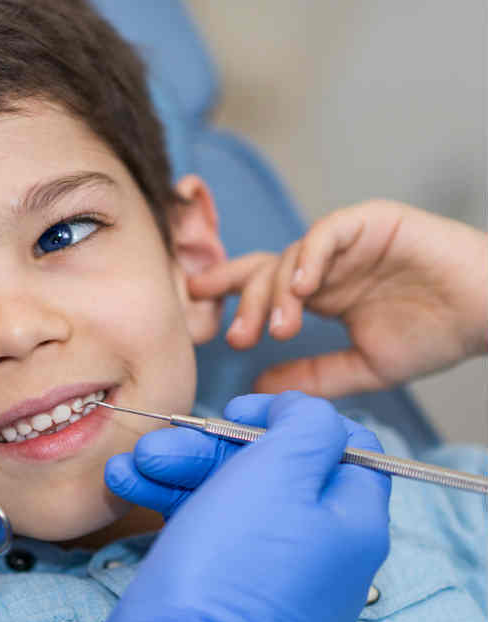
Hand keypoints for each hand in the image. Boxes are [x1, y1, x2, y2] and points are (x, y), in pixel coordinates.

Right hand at [83, 392, 390, 621]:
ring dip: (178, 472)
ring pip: (230, 499)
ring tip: (129, 466)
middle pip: (273, 472)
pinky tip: (127, 487)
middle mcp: (322, 552)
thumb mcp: (279, 472)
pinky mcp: (227, 594)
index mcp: (354, 523)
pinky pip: (208, 532)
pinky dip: (171, 505)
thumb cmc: (231, 565)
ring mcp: (273, 576)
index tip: (238, 410)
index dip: (290, 419)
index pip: (344, 448)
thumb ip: (306, 426)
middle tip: (159, 443)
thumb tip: (302, 413)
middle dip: (209, 448)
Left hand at [190, 200, 487, 396]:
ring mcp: (348, 241)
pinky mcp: (373, 221)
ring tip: (278, 328)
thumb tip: (258, 388)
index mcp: (322, 292)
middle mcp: (328, 264)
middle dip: (244, 304)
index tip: (194, 309)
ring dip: (278, 293)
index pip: (261, 285)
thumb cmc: (438, 335)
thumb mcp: (362, 367)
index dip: (226, 291)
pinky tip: (303, 287)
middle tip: (241, 339)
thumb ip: (311, 376)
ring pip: (291, 255)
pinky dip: (310, 256)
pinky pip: (329, 232)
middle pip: (266, 271)